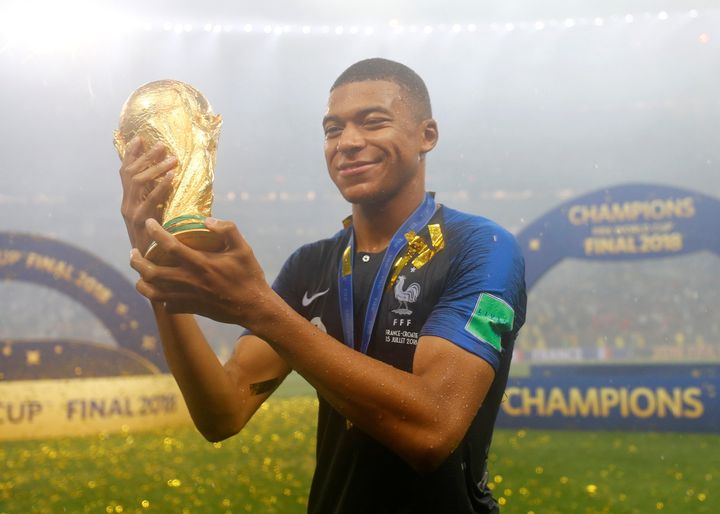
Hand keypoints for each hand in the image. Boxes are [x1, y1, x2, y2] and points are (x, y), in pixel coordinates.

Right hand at [119, 137, 177, 253]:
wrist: (151, 270)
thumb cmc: (160, 244)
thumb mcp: (159, 219)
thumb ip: (162, 204)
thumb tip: (176, 185)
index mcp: (130, 203)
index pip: (126, 173)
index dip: (131, 155)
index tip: (139, 139)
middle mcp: (127, 206)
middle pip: (131, 173)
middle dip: (145, 156)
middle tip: (161, 144)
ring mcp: (131, 213)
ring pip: (138, 182)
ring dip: (155, 167)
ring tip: (172, 158)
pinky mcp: (140, 223)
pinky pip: (150, 200)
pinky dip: (161, 187)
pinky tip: (172, 177)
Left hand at [130, 217, 272, 325]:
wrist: (254, 307)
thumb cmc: (249, 276)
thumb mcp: (244, 248)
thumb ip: (228, 229)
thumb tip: (207, 220)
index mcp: (201, 263)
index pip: (169, 246)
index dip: (155, 233)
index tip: (149, 223)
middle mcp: (190, 281)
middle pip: (151, 272)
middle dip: (137, 261)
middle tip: (134, 251)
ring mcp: (188, 297)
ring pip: (153, 292)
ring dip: (141, 281)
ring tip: (140, 272)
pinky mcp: (190, 308)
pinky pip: (166, 305)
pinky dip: (159, 297)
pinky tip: (161, 290)